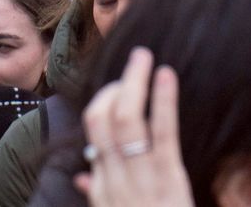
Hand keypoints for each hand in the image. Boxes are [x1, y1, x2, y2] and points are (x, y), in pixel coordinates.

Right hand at [76, 47, 193, 206]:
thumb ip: (96, 194)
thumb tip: (81, 175)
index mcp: (102, 189)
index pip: (92, 133)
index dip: (103, 100)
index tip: (120, 84)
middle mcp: (115, 182)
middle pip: (102, 121)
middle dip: (117, 84)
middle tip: (136, 57)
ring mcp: (140, 183)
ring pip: (126, 122)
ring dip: (134, 82)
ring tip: (145, 57)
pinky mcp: (168, 184)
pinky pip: (161, 135)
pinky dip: (162, 101)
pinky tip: (166, 76)